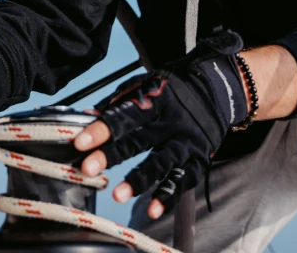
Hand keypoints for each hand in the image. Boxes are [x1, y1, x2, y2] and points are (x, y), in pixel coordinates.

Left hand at [73, 31, 246, 216]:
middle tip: (87, 168)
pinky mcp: (198, 159)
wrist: (216, 90)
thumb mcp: (146, 85)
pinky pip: (182, 181)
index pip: (126, 113)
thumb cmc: (171, 89)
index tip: (80, 141)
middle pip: (139, 139)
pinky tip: (152, 210)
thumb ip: (117, 101)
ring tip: (117, 195)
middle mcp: (172, 120)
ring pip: (161, 163)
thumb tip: (86, 115)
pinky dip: (167, 197)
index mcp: (156, 98)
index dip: (103, 127)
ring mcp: (186, 141)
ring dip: (138, 180)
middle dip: (113, 155)